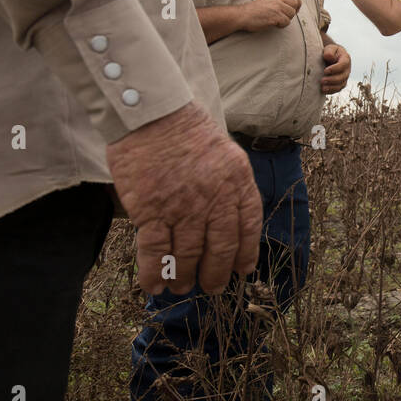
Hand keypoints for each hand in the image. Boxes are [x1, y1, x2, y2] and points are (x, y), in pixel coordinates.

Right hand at [106, 102, 262, 294]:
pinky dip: (154, 273)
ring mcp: (183, 207)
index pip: (248, 226)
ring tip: (181, 287)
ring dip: (184, 277)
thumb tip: (229, 215)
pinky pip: (156, 251)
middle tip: (211, 287)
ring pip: (188, 255)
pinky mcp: (152, 211)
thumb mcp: (224, 151)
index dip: (245, 252)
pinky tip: (154, 286)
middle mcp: (215, 198)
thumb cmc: (185, 127)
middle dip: (216, 273)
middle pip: (221, 248)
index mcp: (237, 181)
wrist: (152, 112)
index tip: (242, 270)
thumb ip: (229, 184)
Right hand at [245, 0, 300, 30]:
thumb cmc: (256, 10)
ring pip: (292, 14)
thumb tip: (294, 6)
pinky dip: (281, 25)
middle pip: (296, 4)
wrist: (243, 15)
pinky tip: (274, 24)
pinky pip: (286, 22)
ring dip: (286, 19)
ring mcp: (277, 6)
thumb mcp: (269, 0)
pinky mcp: (275, 15)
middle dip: (292, 12)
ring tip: (276, 20)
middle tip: (283, 17)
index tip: (292, 9)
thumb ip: (280, 0)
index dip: (297, 3)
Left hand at [321, 43, 350, 93]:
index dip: (335, 69)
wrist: (331, 57)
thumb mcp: (329, 48)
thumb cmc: (330, 52)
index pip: (343, 64)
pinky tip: (323, 90)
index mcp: (346, 59)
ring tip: (322, 88)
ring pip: (341, 84)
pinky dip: (331, 91)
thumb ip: (329, 51)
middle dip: (332, 79)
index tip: (325, 71)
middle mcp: (347, 69)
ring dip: (332, 87)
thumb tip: (329, 57)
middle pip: (343, 76)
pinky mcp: (340, 83)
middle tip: (322, 80)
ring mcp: (344, 77)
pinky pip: (338, 89)